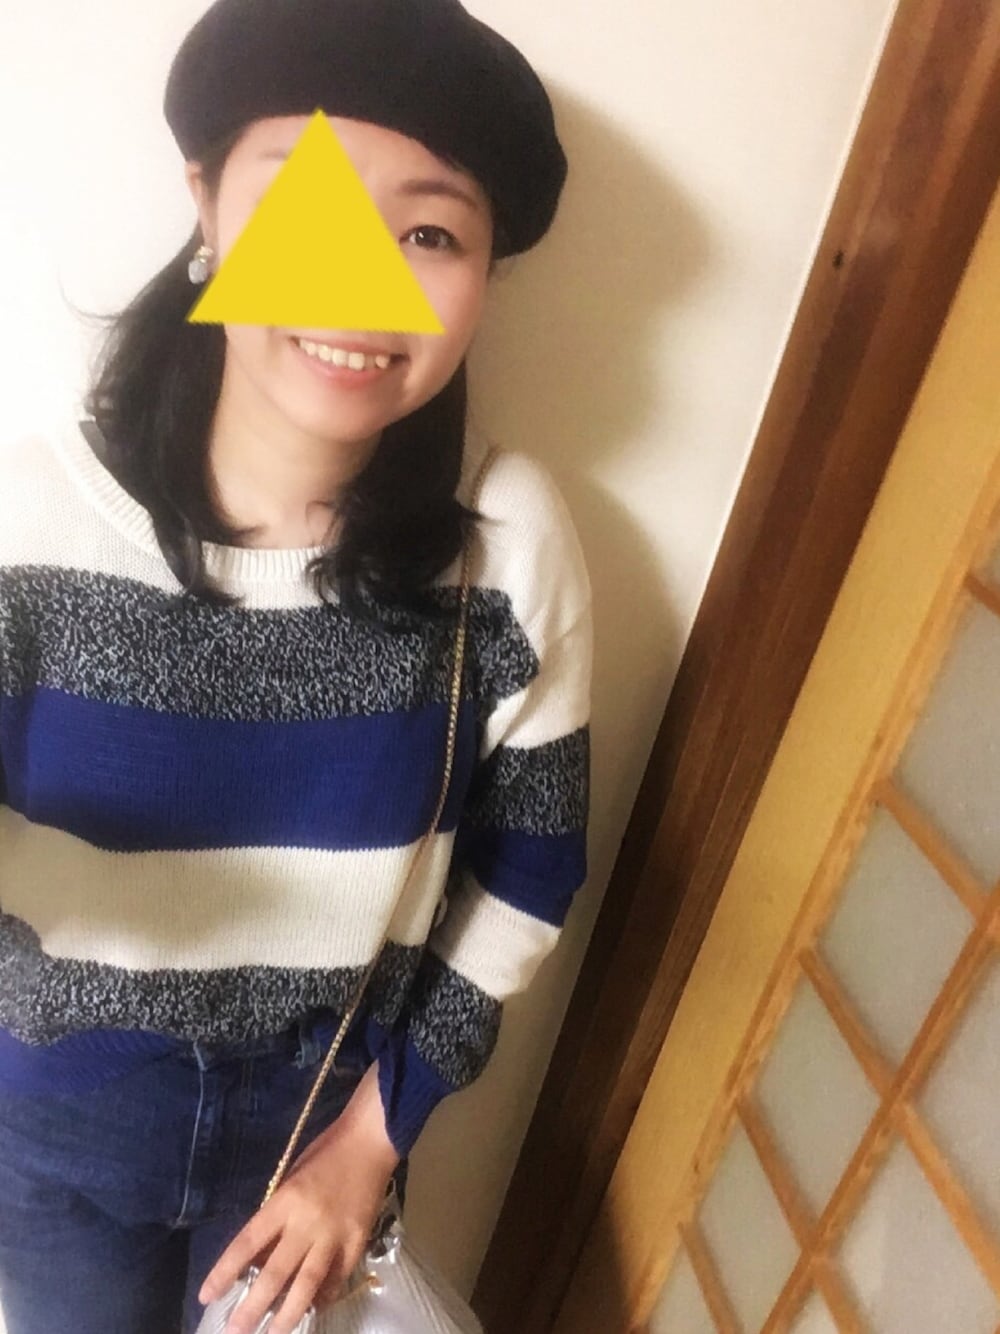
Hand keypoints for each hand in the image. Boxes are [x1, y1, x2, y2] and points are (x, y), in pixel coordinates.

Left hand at [197, 1062, 400, 1333]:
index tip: (207, 1296)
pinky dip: (324, 1296)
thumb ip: (277, 1217)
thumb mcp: (290, 1180)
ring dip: (287, 1315)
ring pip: (307, 1284)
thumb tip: (262, 1258)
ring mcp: (334, 1235)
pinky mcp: (358, 1242)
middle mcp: (306, 1222)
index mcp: (285, 1200)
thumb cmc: (325, 1153)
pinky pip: (338, 1278)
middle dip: (252, 1307)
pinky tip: (312, 1309)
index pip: (247, 1243)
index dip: (224, 1272)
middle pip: (275, 1273)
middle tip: (234, 1331)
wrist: (370, 1141)